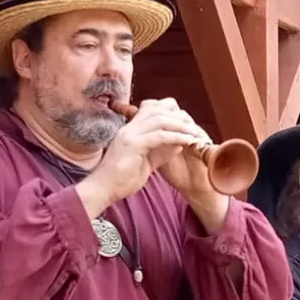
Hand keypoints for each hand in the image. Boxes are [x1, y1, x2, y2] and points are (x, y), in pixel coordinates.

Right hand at [84, 98, 208, 206]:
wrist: (103, 190)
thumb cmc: (121, 180)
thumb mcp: (146, 163)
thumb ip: (161, 152)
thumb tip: (178, 144)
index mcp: (130, 130)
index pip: (152, 109)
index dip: (171, 114)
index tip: (187, 126)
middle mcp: (129, 128)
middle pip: (158, 109)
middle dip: (180, 117)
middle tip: (196, 128)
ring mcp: (130, 134)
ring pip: (160, 119)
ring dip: (181, 125)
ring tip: (195, 134)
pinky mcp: (133, 145)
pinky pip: (160, 136)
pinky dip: (176, 137)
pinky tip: (188, 142)